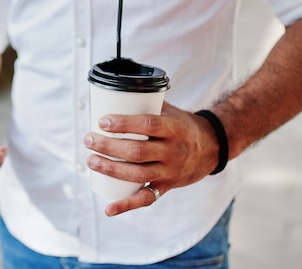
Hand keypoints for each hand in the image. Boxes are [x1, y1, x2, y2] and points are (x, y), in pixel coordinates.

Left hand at [83, 102, 217, 215]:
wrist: (213, 148)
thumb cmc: (183, 125)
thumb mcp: (170, 111)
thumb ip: (147, 104)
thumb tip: (114, 93)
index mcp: (175, 128)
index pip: (148, 125)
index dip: (124, 123)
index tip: (102, 121)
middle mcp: (174, 151)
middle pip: (137, 151)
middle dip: (109, 146)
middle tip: (88, 139)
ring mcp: (170, 171)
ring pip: (138, 174)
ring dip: (111, 169)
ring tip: (90, 160)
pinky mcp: (167, 186)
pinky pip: (146, 198)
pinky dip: (126, 205)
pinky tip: (109, 209)